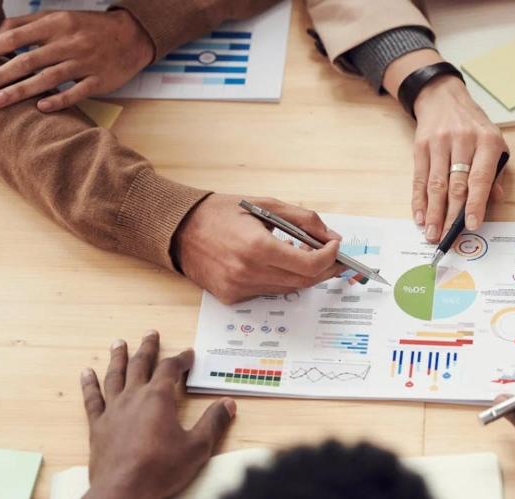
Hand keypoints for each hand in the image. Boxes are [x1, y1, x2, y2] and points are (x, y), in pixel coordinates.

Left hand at [0, 9, 153, 110]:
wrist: (132, 36)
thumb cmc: (90, 27)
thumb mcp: (60, 17)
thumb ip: (28, 24)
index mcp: (56, 24)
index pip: (15, 36)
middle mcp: (69, 42)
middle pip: (27, 60)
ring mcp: (85, 63)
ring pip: (47, 79)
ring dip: (20, 91)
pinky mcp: (99, 80)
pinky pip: (76, 92)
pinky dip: (58, 100)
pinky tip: (41, 107)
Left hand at [81, 331, 236, 498]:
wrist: (123, 491)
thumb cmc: (160, 469)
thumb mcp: (197, 447)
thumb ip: (213, 423)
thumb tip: (227, 404)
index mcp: (158, 399)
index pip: (171, 369)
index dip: (181, 359)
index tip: (188, 354)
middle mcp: (133, 397)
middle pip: (140, 365)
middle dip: (148, 348)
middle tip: (151, 334)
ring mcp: (113, 410)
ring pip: (114, 376)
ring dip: (118, 357)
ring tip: (118, 343)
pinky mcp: (98, 426)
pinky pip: (92, 399)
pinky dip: (89, 384)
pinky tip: (86, 373)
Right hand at [173, 194, 345, 304]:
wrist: (179, 229)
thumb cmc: (221, 212)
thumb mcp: (266, 204)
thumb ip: (303, 220)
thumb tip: (331, 237)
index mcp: (257, 247)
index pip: (310, 265)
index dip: (330, 257)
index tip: (335, 247)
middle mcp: (248, 273)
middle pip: (304, 281)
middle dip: (324, 269)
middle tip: (332, 256)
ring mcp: (239, 289)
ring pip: (288, 289)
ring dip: (303, 274)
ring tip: (304, 255)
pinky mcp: (232, 298)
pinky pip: (267, 293)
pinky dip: (279, 279)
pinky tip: (276, 264)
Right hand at [412, 76, 507, 241]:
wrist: (444, 98)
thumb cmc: (474, 126)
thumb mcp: (495, 142)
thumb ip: (496, 172)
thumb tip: (494, 200)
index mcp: (487, 141)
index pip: (480, 178)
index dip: (476, 203)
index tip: (472, 225)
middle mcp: (463, 140)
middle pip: (456, 185)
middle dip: (451, 215)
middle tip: (448, 237)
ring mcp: (439, 142)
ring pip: (436, 184)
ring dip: (433, 212)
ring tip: (432, 233)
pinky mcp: (421, 146)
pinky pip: (419, 178)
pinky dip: (419, 200)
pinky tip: (420, 216)